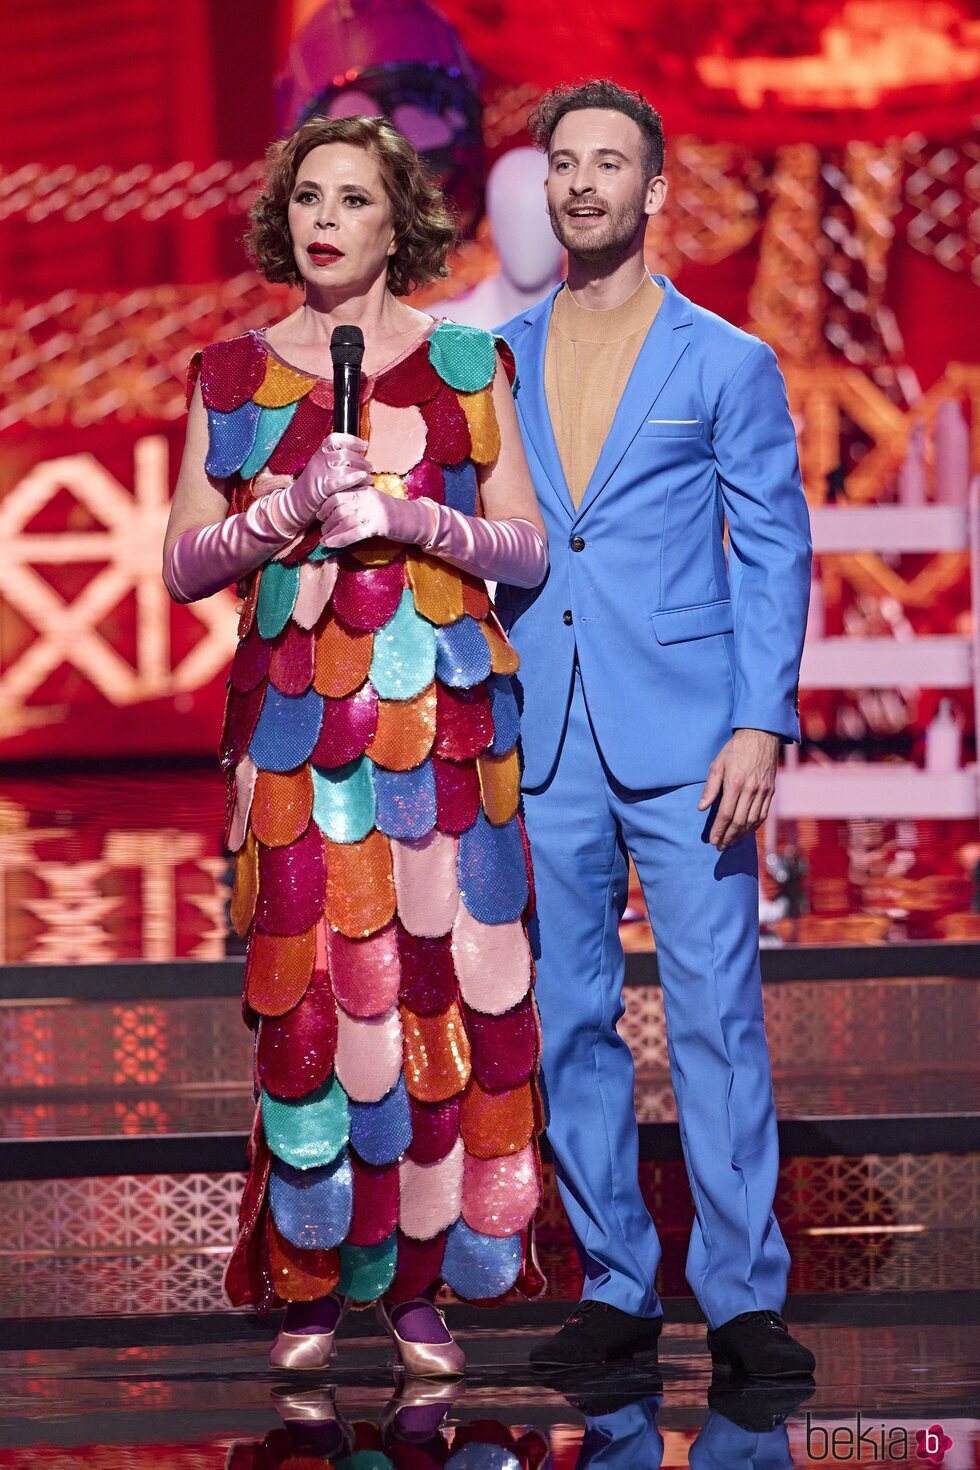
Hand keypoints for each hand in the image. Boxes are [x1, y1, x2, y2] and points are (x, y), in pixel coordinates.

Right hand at [269, 432, 372, 534]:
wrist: (294, 504)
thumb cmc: (312, 487)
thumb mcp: (319, 468)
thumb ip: (332, 461)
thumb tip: (355, 456)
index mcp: (318, 454)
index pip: (335, 439)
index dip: (352, 439)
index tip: (365, 445)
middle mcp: (319, 461)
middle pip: (344, 453)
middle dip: (361, 459)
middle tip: (370, 466)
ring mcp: (320, 474)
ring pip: (345, 466)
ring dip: (361, 470)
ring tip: (369, 478)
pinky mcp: (322, 489)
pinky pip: (341, 481)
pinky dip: (354, 478)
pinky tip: (364, 478)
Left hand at [318, 485, 436, 550]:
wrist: (417, 520)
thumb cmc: (395, 514)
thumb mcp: (374, 502)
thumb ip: (358, 501)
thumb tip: (337, 511)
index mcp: (365, 489)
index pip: (338, 493)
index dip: (325, 505)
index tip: (320, 514)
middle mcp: (367, 497)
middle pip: (338, 506)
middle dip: (326, 520)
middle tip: (322, 531)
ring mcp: (373, 511)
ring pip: (344, 520)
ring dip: (331, 532)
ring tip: (324, 540)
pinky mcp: (378, 525)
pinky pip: (354, 533)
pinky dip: (340, 540)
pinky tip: (330, 545)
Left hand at [697, 728, 779, 849]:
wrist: (761, 736)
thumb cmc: (735, 749)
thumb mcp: (717, 764)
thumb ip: (710, 787)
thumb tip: (702, 808)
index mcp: (735, 783)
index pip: (726, 814)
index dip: (719, 829)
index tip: (712, 840)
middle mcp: (751, 790)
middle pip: (740, 821)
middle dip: (729, 837)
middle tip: (719, 846)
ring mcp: (763, 791)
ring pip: (753, 821)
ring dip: (741, 835)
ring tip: (730, 842)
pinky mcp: (771, 791)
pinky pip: (763, 814)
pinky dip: (754, 826)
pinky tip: (745, 832)